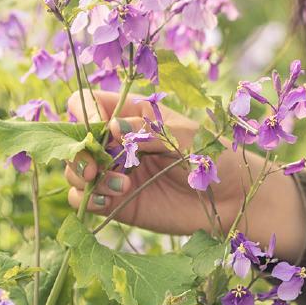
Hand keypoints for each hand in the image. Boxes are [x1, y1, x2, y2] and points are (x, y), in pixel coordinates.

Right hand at [63, 89, 258, 236]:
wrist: (230, 199)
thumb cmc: (213, 155)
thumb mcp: (185, 136)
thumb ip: (150, 131)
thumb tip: (111, 127)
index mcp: (132, 115)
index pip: (88, 103)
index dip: (82, 112)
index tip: (95, 129)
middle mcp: (117, 142)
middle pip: (74, 140)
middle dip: (77, 152)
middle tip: (93, 167)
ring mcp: (115, 172)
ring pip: (75, 170)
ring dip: (83, 176)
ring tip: (118, 184)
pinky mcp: (116, 201)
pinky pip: (85, 198)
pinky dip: (87, 199)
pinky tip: (111, 199)